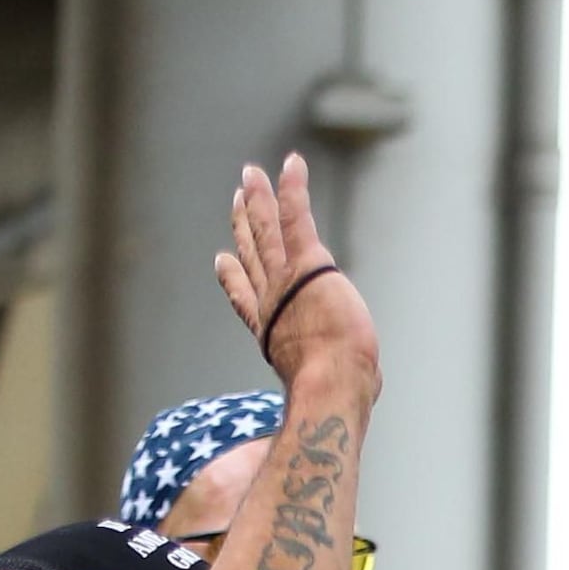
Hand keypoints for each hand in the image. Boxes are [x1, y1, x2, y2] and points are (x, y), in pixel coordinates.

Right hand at [213, 157, 373, 402]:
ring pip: (266, 228)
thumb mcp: (329, 390)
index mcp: (272, 332)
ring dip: (258, 198)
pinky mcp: (308, 262)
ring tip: (250, 173)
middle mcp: (272, 299)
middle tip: (236, 198)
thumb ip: (330, 385)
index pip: (247, 297)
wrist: (331, 385)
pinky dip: (291, 189)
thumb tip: (347, 405)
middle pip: (253, 253)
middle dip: (243, 224)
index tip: (221, 260)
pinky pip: (296, 216)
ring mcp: (286, 279)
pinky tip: (291, 163)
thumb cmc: (335, 397)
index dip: (232, 277)